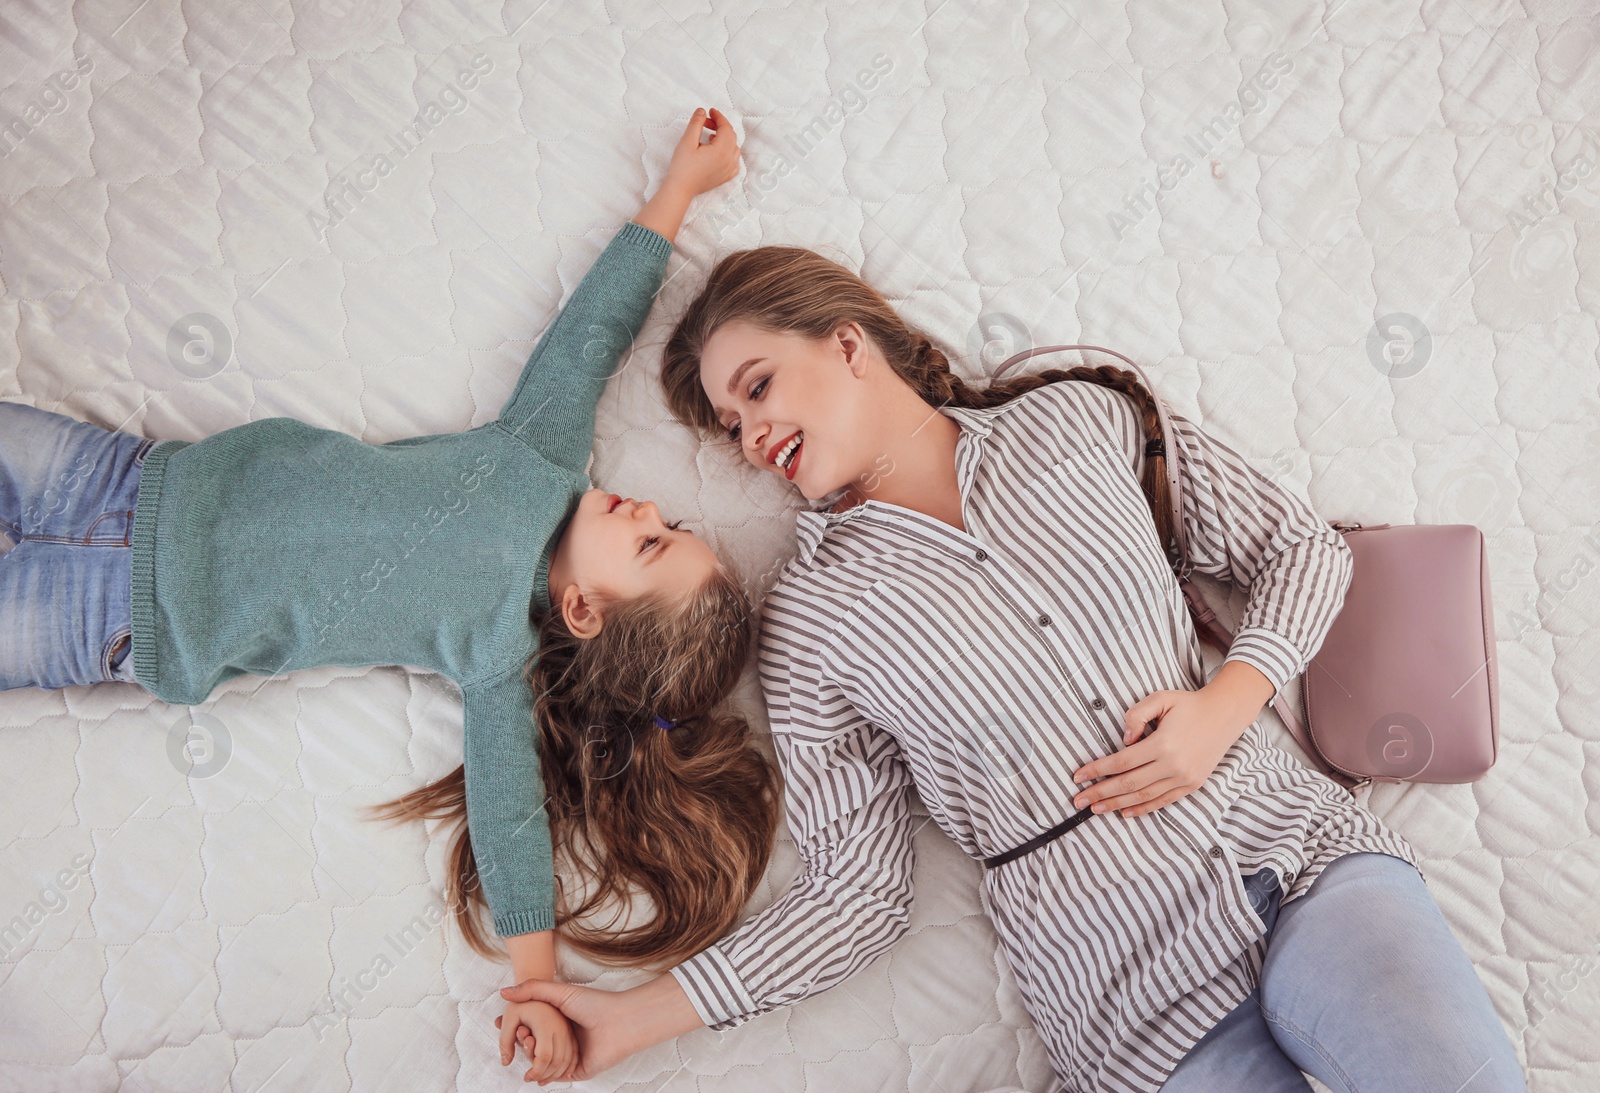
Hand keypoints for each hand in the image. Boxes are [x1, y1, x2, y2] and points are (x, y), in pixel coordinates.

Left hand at [495, 998, 576, 1083]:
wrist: (545, 984)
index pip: (543, 1057)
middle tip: (533, 1079)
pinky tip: (559, 1071)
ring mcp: (570, 1029)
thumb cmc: (527, 1001)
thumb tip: (504, 1062)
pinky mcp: (574, 1030)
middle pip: (557, 1061)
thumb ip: (505, 1039)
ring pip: (569, 1059)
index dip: (535, 1071)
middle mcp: (562, 1028)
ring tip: (542, 1077)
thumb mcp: (510, 1014)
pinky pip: (575, 1052)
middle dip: (544, 1075)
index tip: (527, 1077)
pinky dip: (568, 1065)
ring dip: (556, 1073)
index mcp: (546, 1024)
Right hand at [499, 973, 700, 1082]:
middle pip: (534, 1046)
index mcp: (561, 1022)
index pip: (533, 1027)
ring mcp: (570, 1056)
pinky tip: (533, 1066)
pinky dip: (543, 1074)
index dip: (516, 1026)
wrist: (619, 1022)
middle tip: (514, 1034)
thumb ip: (533, 989)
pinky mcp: (576, 1071)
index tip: (500, 1021)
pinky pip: (554, 1077)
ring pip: (541, 1063)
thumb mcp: (560, 992)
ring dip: (530, 1056)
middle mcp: (564, 1040)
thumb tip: (504, 991)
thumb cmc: (594, 1004)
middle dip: (520, 1042)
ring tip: (527, 1043)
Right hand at [662, 107, 740, 197]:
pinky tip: (717, 151)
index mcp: (722, 150)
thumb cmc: (683, 167)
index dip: (718, 116)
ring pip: (734, 147)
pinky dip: (728, 152)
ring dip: (724, 138)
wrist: (681, 189)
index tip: (710, 111)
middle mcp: (729, 160)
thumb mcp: (687, 141)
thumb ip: (696, 123)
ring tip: (710, 137)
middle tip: (706, 122)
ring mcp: (729, 170)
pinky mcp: (725, 176)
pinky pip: (733, 160)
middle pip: (731, 136)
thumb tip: (702, 111)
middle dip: (720, 126)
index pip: (726, 127)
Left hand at [1070, 687, 1250, 816]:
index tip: (1078, 776)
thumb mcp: (1160, 699)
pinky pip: (1163, 801)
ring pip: (1144, 796)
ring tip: (1095, 809)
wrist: (1224, 715)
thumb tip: (1124, 740)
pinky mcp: (1192, 785)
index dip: (1097, 770)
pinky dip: (1143, 808)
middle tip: (1078, 800)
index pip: (1121, 762)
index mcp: (1163, 744)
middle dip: (1100, 793)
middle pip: (1128, 784)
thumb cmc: (1189, 704)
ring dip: (1117, 805)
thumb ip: (1136, 715)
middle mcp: (1173, 765)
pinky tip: (1125, 812)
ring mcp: (1184, 778)